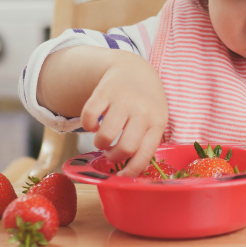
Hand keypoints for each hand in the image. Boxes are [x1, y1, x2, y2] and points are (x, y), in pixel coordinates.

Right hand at [80, 54, 168, 176]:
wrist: (134, 70)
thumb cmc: (146, 103)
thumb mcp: (156, 119)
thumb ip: (147, 141)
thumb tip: (133, 172)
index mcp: (158, 122)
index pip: (145, 154)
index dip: (132, 171)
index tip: (122, 176)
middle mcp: (142, 111)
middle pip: (126, 148)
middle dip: (114, 157)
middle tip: (111, 153)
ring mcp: (123, 100)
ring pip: (106, 136)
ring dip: (99, 143)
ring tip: (103, 139)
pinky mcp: (104, 91)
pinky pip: (89, 117)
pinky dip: (87, 125)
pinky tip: (94, 124)